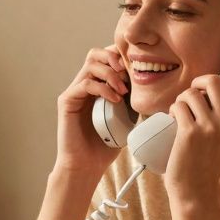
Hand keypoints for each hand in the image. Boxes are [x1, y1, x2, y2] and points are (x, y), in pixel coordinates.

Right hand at [55, 44, 128, 175]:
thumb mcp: (127, 118)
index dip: (122, 57)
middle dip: (115, 58)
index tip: (138, 70)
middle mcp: (83, 85)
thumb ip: (132, 100)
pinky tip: (115, 100)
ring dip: (111, 73)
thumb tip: (152, 87)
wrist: (87, 166)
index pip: (107, 58)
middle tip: (129, 74)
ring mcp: (74, 92)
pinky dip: (103, 88)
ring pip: (91, 64)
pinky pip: (85, 83)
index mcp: (97, 86)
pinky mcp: (67, 101)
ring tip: (123, 91)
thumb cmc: (106, 145)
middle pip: (96, 53)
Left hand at [164, 45, 219, 199]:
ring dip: (181, 100)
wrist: (195, 190)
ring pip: (192, 93)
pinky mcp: (191, 131)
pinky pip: (178, 105)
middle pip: (214, 81)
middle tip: (192, 95)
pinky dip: (172, 110)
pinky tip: (173, 122)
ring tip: (181, 115)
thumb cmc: (206, 162)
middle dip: (198, 82)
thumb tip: (207, 92)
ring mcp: (211, 127)